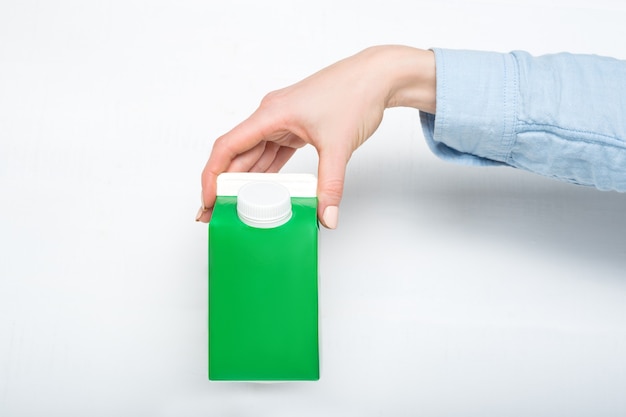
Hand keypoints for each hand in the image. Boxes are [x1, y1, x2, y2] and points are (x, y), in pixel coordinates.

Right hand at [197, 45, 435, 227]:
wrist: (378, 76)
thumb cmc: (355, 94)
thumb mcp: (339, 146)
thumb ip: (330, 185)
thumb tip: (325, 217)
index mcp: (270, 114)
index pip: (227, 147)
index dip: (212, 176)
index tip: (207, 201)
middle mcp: (270, 117)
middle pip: (237, 155)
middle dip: (225, 186)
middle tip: (216, 215)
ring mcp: (282, 123)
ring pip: (254, 156)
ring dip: (245, 183)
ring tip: (235, 209)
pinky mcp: (295, 129)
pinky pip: (272, 154)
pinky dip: (267, 175)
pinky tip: (262, 193)